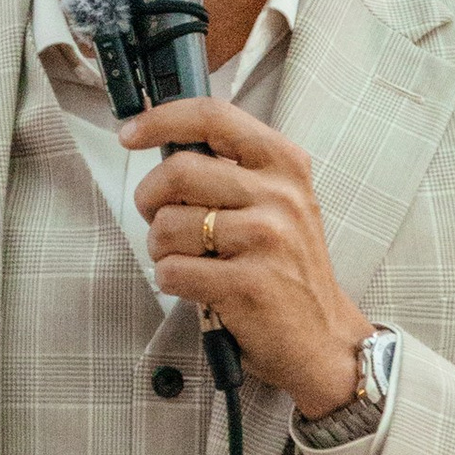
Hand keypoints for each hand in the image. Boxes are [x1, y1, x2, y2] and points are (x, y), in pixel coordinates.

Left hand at [123, 96, 369, 421]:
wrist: (324, 338)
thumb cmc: (287, 267)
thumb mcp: (278, 202)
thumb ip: (231, 170)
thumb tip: (163, 146)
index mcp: (285, 164)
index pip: (213, 117)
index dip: (162, 119)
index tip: (131, 134)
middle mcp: (280, 195)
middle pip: (178, 172)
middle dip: (149, 199)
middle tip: (158, 219)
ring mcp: (266, 239)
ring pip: (168, 225)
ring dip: (160, 248)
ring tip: (187, 259)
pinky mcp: (248, 284)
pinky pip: (173, 271)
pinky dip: (171, 280)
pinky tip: (196, 286)